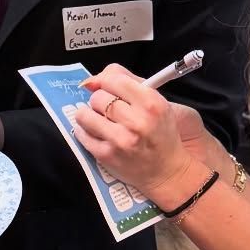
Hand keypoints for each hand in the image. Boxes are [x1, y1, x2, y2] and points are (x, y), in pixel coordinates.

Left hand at [71, 63, 217, 203]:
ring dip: (89, 115)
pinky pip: (81, 134)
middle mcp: (136, 122)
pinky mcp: (106, 155)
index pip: (113, 79)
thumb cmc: (161, 133)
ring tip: (100, 120)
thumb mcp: (156, 101)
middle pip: (97, 97)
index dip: (106, 82)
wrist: (168, 170)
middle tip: (110, 109)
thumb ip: (127, 81)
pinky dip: (85, 131)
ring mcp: (120, 140)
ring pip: (84, 114)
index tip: (107, 88)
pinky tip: (98, 133)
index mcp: (151, 103)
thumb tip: (92, 80)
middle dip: (100, 100)